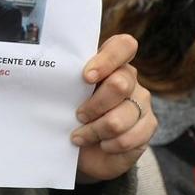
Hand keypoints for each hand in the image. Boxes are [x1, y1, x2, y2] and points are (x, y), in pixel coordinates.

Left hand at [71, 35, 156, 182]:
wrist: (83, 148)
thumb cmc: (70, 113)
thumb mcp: (65, 95)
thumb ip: (65, 83)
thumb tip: (46, 77)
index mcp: (110, 62)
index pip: (123, 46)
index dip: (107, 60)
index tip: (86, 77)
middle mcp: (129, 78)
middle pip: (120, 85)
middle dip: (94, 105)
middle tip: (78, 115)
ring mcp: (141, 101)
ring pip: (120, 118)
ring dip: (95, 131)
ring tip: (81, 136)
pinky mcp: (147, 125)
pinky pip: (129, 137)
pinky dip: (109, 145)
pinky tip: (102, 144)